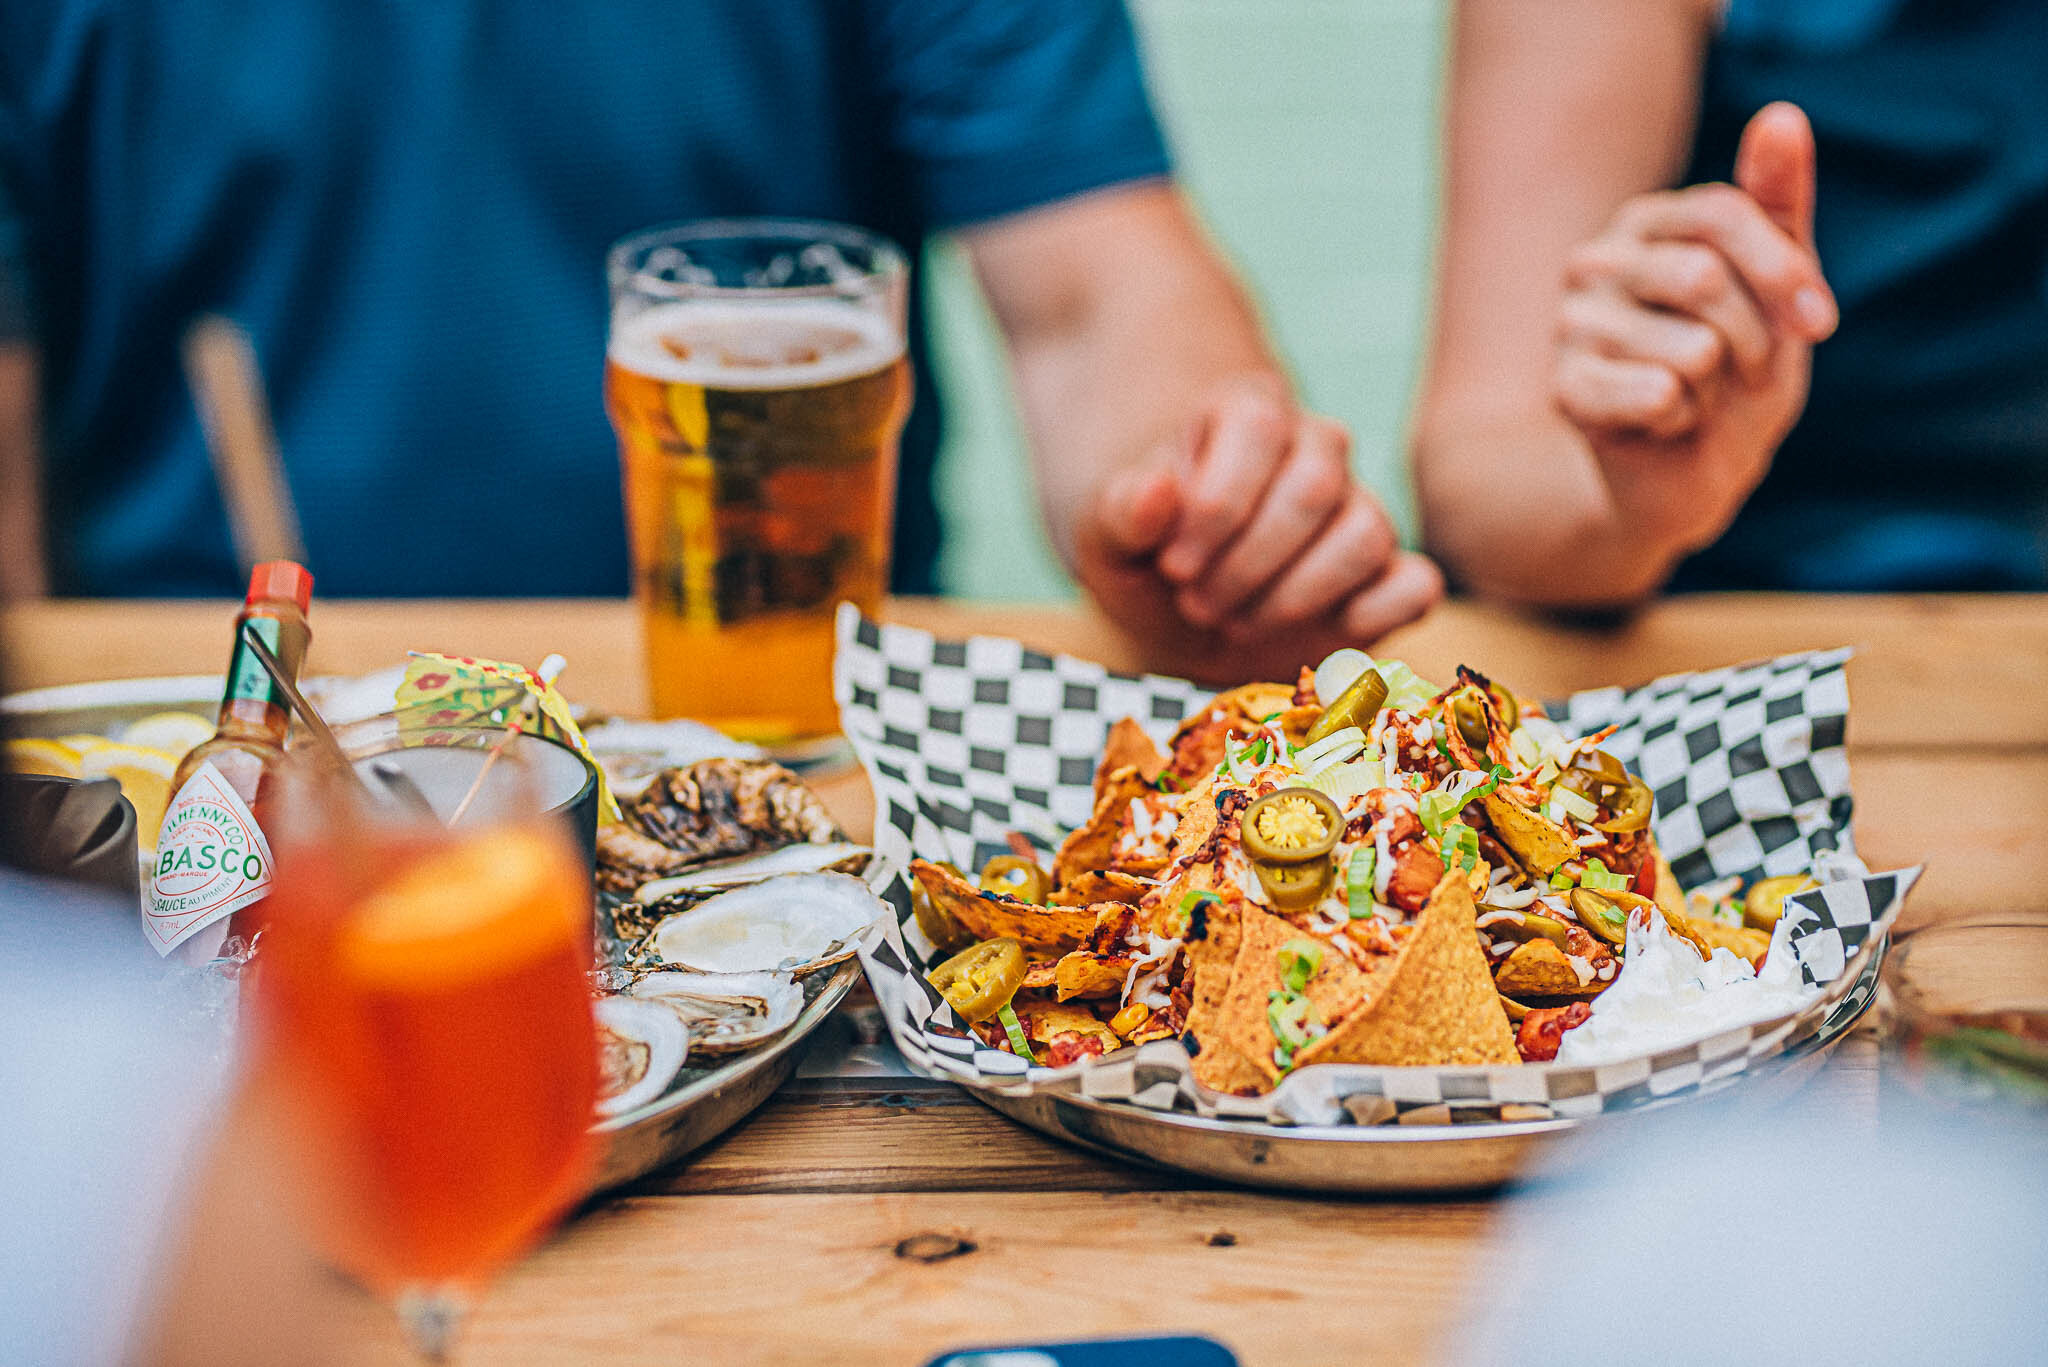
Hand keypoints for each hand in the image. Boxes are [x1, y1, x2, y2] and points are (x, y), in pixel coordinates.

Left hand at [1073, 382, 1442, 682]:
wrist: (1179, 614)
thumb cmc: (1146, 559)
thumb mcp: (1106, 538)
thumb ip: (1121, 512)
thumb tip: (1155, 490)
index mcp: (1246, 414)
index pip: (1259, 429)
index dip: (1218, 506)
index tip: (1172, 566)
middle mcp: (1315, 450)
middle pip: (1314, 487)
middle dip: (1247, 563)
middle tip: (1196, 604)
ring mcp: (1359, 510)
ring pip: (1366, 535)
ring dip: (1293, 597)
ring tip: (1237, 620)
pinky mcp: (1387, 576)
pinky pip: (1415, 585)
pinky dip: (1373, 617)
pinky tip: (1317, 635)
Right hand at [1552, 102, 1836, 555]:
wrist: (1691, 470)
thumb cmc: (1738, 368)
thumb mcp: (1776, 284)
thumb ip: (1778, 202)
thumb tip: (1782, 113)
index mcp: (1645, 222)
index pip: (1721, 215)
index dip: (1783, 271)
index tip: (1820, 323)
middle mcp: (1595, 262)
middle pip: (1705, 278)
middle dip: (1753, 339)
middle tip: (1742, 371)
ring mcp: (1571, 325)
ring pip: (1692, 347)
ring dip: (1718, 387)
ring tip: (1696, 395)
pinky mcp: (1566, 388)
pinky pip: (1661, 394)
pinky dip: (1683, 419)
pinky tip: (1664, 421)